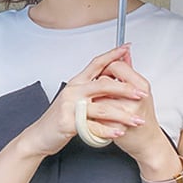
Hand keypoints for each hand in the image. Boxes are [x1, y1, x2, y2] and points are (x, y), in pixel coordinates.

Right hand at [21, 45, 149, 157]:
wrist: (40, 135)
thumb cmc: (61, 117)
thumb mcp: (76, 98)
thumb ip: (93, 87)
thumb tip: (109, 77)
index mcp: (77, 82)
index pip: (97, 63)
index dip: (113, 54)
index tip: (127, 48)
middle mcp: (73, 91)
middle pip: (103, 84)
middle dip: (126, 89)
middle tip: (141, 94)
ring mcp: (70, 106)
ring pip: (102, 108)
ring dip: (123, 115)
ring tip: (136, 121)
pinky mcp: (69, 122)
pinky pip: (94, 126)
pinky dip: (108, 131)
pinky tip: (119, 132)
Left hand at [90, 51, 168, 166]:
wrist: (147, 142)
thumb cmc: (143, 116)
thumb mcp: (140, 91)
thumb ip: (129, 71)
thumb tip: (123, 54)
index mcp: (142, 86)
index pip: (117, 66)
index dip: (106, 67)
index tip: (104, 72)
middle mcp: (135, 97)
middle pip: (105, 80)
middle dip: (98, 84)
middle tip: (99, 89)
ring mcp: (126, 112)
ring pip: (97, 97)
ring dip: (94, 100)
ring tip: (99, 104)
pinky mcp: (115, 126)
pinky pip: (95, 114)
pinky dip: (92, 114)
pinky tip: (97, 115)